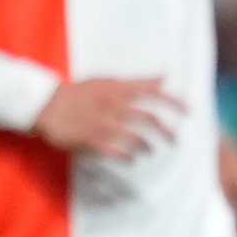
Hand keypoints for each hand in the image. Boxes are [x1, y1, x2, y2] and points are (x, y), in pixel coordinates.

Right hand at [34, 76, 175, 158]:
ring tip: (149, 150)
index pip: (153, 94)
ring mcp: (103, 124)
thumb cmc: (80, 93)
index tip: (189, 111)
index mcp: (118, 89)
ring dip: (147, 146)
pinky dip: (128, 157)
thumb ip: (138, 82)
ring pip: (136, 137)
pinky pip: (117, 153)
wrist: (46, 105)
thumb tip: (164, 77)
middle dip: (167, 132)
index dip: (174, 102)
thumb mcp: (108, 81)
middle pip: (150, 118)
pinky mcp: (91, 140)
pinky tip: (131, 159)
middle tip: (174, 140)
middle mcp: (113, 105)